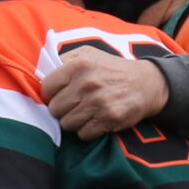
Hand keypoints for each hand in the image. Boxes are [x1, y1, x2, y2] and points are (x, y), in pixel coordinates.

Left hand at [41, 52, 168, 139]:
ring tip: (86, 112)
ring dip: (74, 121)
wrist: (147, 83)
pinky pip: (83, 134)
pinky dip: (87, 130)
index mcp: (79, 65)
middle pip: (55, 109)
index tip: (59, 95)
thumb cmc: (112, 69)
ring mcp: (98, 102)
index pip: (47, 87)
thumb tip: (41, 74)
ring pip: (67, 124)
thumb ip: (65, 60)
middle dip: (63, 109)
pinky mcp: (108, 119)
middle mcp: (87, 83)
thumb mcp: (89, 54)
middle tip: (75, 105)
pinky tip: (96, 120)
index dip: (50, 94)